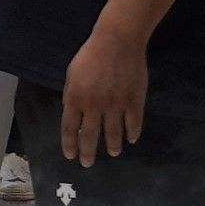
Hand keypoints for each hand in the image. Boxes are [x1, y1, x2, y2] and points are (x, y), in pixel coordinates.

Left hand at [60, 23, 149, 162]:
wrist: (117, 42)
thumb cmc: (90, 56)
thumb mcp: (72, 76)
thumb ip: (71, 97)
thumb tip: (74, 117)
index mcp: (75, 99)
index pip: (70, 129)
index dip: (70, 145)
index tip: (71, 155)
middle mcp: (94, 106)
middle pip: (90, 136)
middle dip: (88, 152)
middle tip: (88, 163)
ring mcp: (116, 105)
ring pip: (113, 133)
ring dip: (112, 146)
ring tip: (113, 153)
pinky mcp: (134, 100)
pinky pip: (134, 122)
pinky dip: (133, 133)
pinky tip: (132, 139)